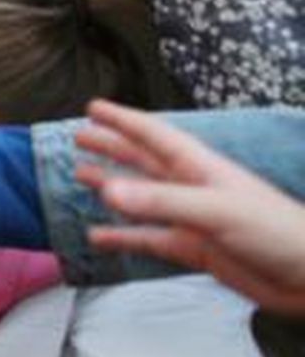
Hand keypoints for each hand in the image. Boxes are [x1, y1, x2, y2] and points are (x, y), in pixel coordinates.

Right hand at [75, 101, 304, 316]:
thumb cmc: (276, 233)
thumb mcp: (217, 211)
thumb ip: (162, 202)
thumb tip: (108, 191)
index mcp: (200, 168)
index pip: (154, 136)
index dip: (124, 120)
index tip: (93, 108)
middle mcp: (192, 189)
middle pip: (143, 161)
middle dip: (112, 147)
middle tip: (79, 136)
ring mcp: (191, 219)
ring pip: (141, 198)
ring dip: (113, 186)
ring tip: (82, 175)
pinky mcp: (192, 249)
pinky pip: (147, 239)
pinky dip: (122, 237)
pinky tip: (99, 237)